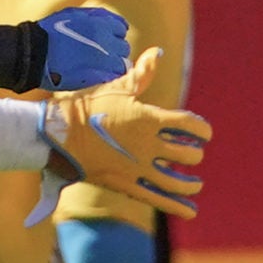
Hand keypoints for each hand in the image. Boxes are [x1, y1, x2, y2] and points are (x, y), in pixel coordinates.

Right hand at [35, 6, 130, 89]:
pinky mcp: (96, 76)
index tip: (106, 39)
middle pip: (123, 47)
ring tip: (100, 68)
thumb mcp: (73, 14)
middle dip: (115, 51)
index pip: (121, 28)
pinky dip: (108, 77)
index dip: (114, 34)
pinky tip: (97, 76)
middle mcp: (105, 40)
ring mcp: (102, 59)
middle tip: (102, 56)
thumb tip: (113, 21)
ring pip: (122, 64)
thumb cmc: (49, 31)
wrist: (33, 53)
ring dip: (114, 66)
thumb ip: (95, 16)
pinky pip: (112, 77)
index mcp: (100, 23)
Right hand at [38, 47, 211, 220]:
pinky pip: (158, 198)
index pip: (190, 125)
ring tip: (196, 184)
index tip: (204, 133)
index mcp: (149, 119)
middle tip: (192, 154)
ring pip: (177, 180)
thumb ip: (141, 74)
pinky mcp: (126, 185)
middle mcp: (148, 145)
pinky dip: (177, 205)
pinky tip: (191, 210)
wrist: (58, 135)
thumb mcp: (116, 87)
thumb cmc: (86, 107)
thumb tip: (157, 52)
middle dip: (194, 154)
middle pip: (187, 154)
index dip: (202, 130)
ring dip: (190, 183)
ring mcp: (138, 167)